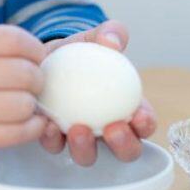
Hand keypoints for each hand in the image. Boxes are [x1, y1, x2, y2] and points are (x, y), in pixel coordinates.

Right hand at [0, 26, 47, 160]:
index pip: (13, 39)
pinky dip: (30, 130)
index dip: (35, 49)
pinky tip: (29, 124)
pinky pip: (13, 134)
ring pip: (22, 106)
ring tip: (25, 106)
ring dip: (32, 107)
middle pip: (24, 73)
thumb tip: (42, 57)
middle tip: (33, 86)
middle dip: (37, 81)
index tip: (37, 59)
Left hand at [37, 20, 157, 165]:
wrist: (44, 58)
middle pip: (125, 151)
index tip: (139, 116)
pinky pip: (55, 146)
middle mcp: (106, 130)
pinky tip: (48, 124)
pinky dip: (52, 138)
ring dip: (86, 149)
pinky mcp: (53, 139)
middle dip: (124, 146)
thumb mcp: (94, 39)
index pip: (144, 123)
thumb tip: (112, 40)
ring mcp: (80, 138)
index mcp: (126, 108)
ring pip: (89, 156)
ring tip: (77, 130)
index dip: (146, 125)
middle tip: (113, 129)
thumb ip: (110, 34)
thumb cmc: (79, 52)